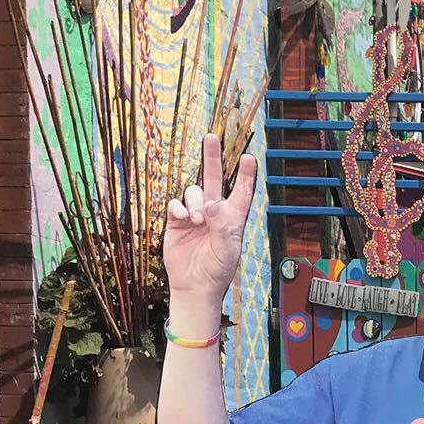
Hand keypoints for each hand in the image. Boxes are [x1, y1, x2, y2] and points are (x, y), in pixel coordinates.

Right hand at [164, 134, 257, 298]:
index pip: (241, 192)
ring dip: (194, 202)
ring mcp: (194, 215)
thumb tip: (211, 204)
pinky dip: (179, 208)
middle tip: (211, 137)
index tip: (248, 157)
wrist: (194, 285)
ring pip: (193, 192)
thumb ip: (221, 225)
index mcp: (232, 218)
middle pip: (214, 179)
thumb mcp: (226, 249)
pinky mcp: (176, 222)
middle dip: (213, 158)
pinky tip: (182, 219)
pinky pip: (175, 204)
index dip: (245, 175)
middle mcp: (214, 212)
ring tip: (197, 220)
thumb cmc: (217, 270)